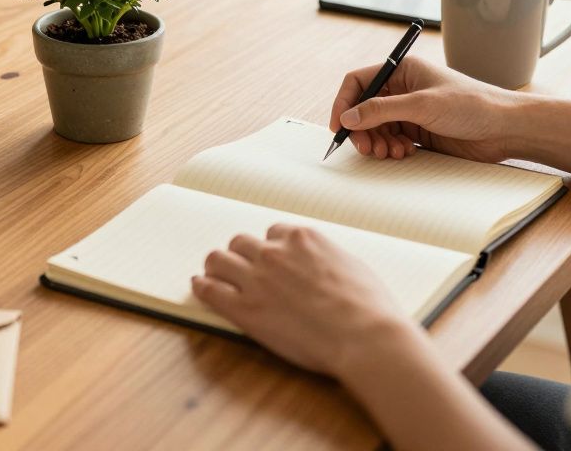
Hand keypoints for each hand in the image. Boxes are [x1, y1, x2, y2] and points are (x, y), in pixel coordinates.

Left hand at [192, 225, 412, 376]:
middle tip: (242, 269)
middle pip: (241, 243)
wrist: (365, 337)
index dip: (271, 247)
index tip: (271, 259)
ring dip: (218, 267)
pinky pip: (210, 289)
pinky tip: (200, 286)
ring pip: (218, 260)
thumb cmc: (370, 307)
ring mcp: (257, 279)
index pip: (273, 232)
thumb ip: (327, 258)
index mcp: (302, 238)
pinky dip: (202, 286)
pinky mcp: (245, 309)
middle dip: (242, 255)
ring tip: (216, 276)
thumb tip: (321, 262)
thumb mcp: (352, 266)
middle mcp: (275, 252)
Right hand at [329, 57, 518, 161]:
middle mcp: (404, 89)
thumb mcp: (422, 105)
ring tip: (388, 152)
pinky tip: (404, 153)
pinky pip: (391, 140)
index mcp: (403, 71)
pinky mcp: (419, 131)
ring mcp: (411, 111)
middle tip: (366, 148)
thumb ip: (381, 110)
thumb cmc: (472, 105)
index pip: (359, 82)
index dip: (344, 103)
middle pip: (364, 108)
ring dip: (376, 142)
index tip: (339, 126)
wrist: (505, 129)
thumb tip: (348, 118)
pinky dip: (391, 149)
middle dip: (361, 129)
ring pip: (376, 127)